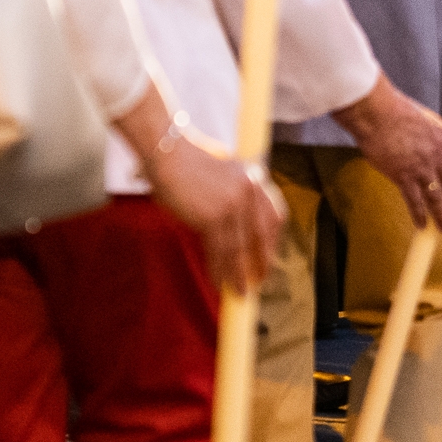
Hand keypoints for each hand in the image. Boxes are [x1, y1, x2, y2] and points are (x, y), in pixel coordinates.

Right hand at [147, 136, 281, 295]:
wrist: (167, 151)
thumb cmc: (186, 161)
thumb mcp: (222, 174)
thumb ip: (233, 195)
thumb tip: (234, 228)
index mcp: (254, 178)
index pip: (274, 216)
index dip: (271, 241)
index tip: (267, 257)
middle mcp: (250, 191)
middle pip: (261, 236)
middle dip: (260, 262)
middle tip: (258, 281)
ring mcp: (233, 204)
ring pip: (239, 249)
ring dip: (237, 273)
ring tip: (237, 291)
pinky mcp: (214, 217)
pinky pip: (218, 251)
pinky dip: (217, 269)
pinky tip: (216, 281)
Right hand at [333, 77, 441, 232]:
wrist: (375, 114)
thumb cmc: (396, 111)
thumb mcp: (425, 118)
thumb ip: (435, 134)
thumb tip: (437, 143)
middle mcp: (439, 156)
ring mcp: (422, 169)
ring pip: (438, 199)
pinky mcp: (403, 177)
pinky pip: (415, 202)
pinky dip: (419, 215)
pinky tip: (421, 225)